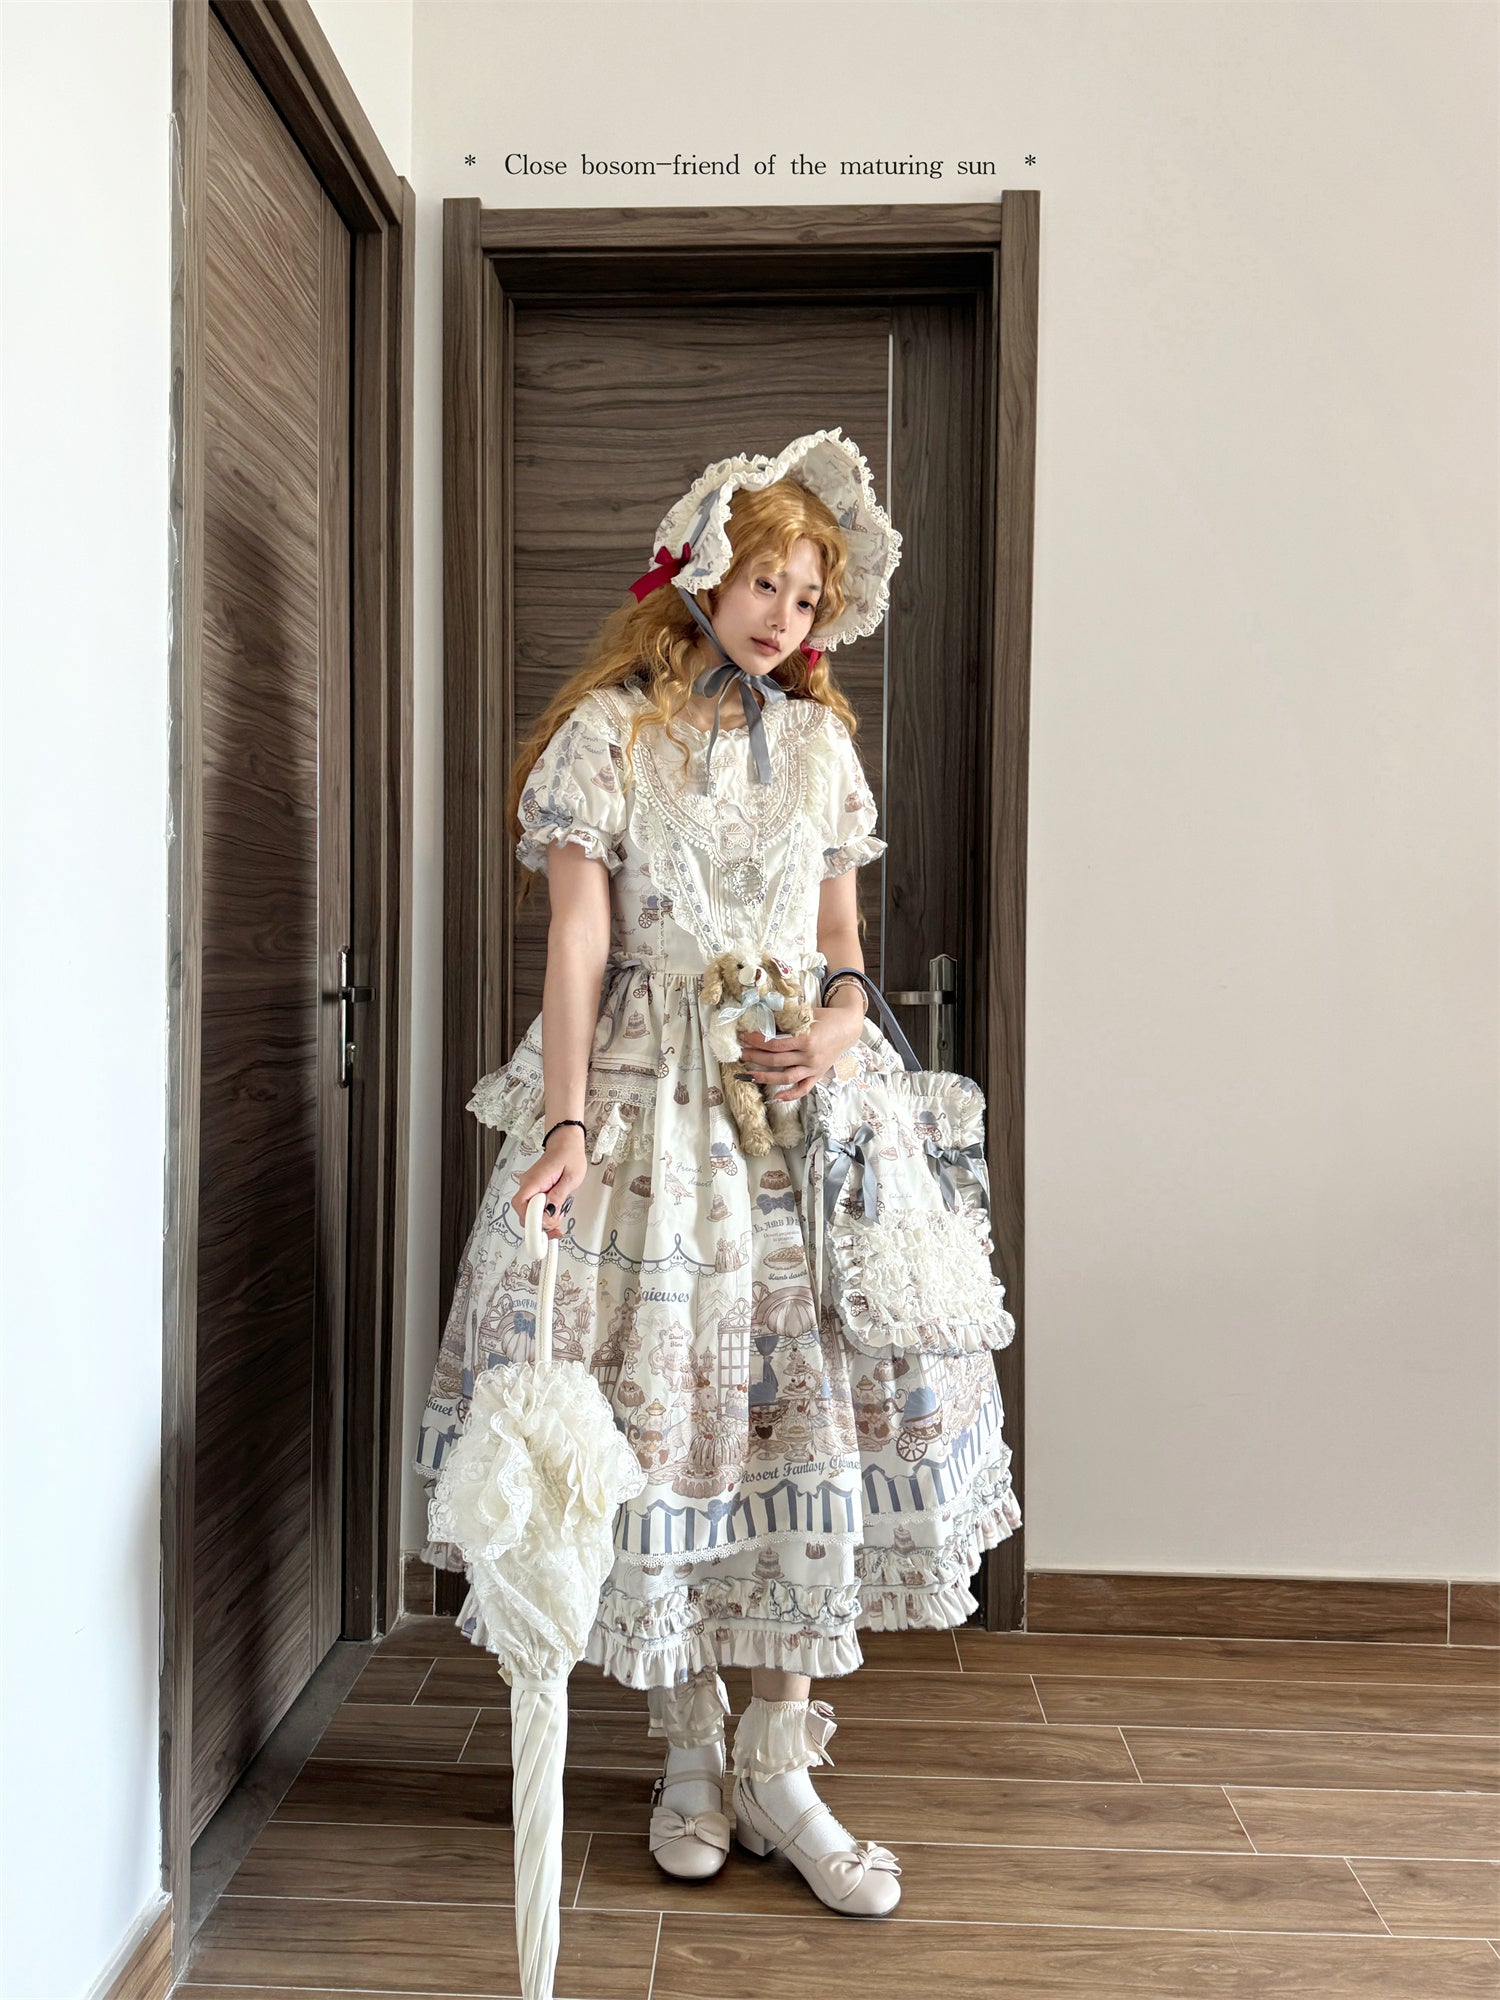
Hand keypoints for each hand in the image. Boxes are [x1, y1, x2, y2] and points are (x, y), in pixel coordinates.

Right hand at [512, 1126, 585, 1239]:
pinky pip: (535, 1207)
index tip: (544, 1227)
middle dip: (541, 1222)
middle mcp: (527, 1185)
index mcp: (534, 1180)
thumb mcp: (571, 1178)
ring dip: (544, 1219)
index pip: (522, 1205)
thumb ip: (559, 1196)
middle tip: (558, 1221)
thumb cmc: (569, 1155)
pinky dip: (544, 1213)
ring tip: (560, 1211)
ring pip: (530, 1213)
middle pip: (524, 1213)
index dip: (532, 1219)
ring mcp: (529, 1188)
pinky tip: (555, 1209)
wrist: (565, 1142)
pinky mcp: (534, 1191)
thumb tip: (550, 1213)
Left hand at [739, 1004, 862, 1104]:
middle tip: (741, 1053)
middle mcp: (809, 1056)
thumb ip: (786, 1020)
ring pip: (786, 1077)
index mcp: (806, 1038)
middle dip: (755, 1057)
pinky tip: (776, 1097)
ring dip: (765, 1077)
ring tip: (749, 1075)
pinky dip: (790, 1095)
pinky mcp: (817, 1075)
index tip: (744, 1036)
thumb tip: (762, 1021)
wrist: (848, 1027)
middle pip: (776, 1060)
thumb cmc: (826, 1018)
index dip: (756, 1040)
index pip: (774, 1043)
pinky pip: (803, 1089)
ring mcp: (813, 1067)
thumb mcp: (805, 1014)